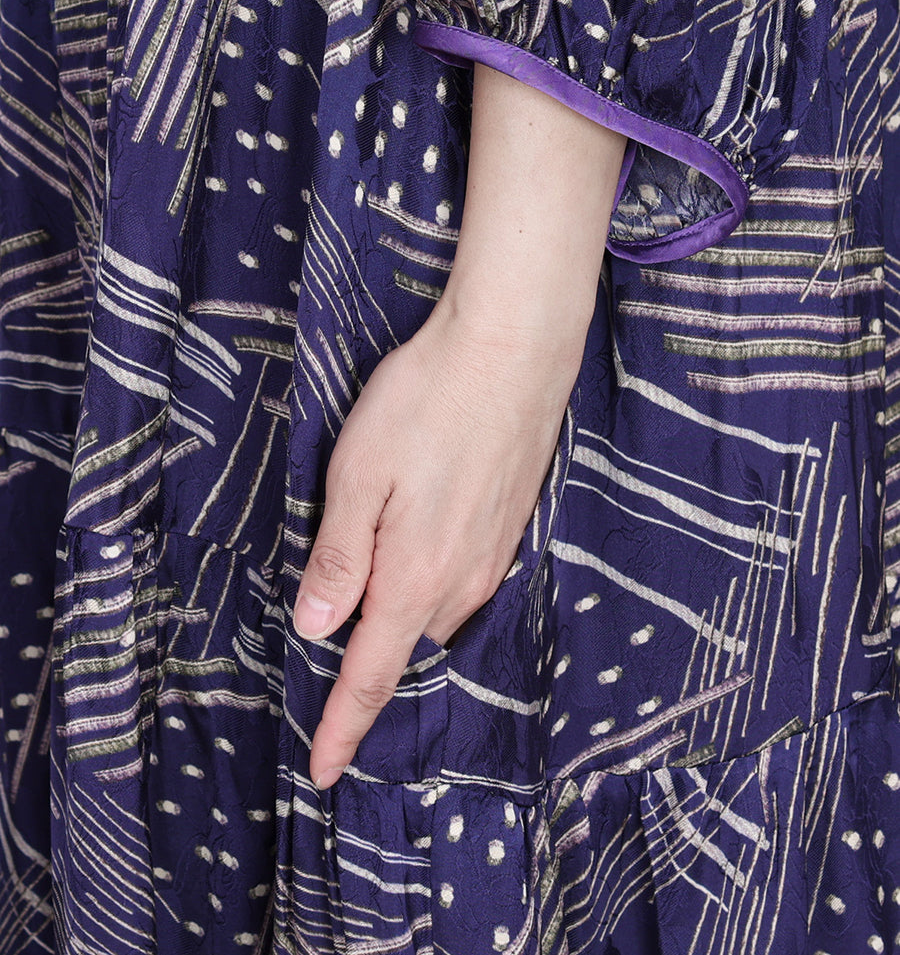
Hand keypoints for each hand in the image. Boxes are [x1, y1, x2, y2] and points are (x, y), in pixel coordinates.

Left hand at [292, 300, 583, 789]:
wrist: (513, 350)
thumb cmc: (425, 403)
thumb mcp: (358, 475)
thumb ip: (338, 559)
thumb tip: (317, 628)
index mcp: (415, 576)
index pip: (370, 673)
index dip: (342, 726)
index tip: (322, 771)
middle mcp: (463, 580)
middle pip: (406, 644)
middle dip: (368, 653)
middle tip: (329, 624)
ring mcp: (495, 554)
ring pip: (437, 611)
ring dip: (403, 612)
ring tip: (374, 576)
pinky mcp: (512, 525)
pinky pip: (464, 581)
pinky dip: (431, 583)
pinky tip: (419, 542)